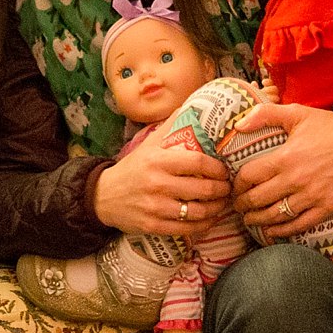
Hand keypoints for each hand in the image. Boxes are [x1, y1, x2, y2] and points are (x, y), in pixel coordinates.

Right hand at [93, 135, 230, 238]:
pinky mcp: (153, 226)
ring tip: (223, 203)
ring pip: (198, 212)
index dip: (217, 168)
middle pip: (202, 189)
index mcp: (157, 161)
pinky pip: (187, 229)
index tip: (224, 170)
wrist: (103, 195)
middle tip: (229, 187)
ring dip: (217, 209)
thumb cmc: (133, 168)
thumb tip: (193, 103)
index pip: (197, 163)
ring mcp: (155, 207)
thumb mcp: (148, 144)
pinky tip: (210, 219)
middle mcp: (156, 184)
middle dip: (222, 189)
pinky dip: (204, 225)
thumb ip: (170, 126)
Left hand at [229, 103, 332, 237]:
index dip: (237, 185)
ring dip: (257, 220)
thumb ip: (264, 114)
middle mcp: (295, 180)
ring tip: (249, 220)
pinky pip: (300, 225)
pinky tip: (272, 231)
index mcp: (284, 158)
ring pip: (276, 216)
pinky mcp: (327, 207)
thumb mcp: (296, 112)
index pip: (249, 177)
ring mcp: (312, 196)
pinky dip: (283, 231)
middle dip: (242, 205)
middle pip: (258, 200)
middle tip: (237, 206)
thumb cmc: (329, 126)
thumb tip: (238, 125)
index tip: (234, 188)